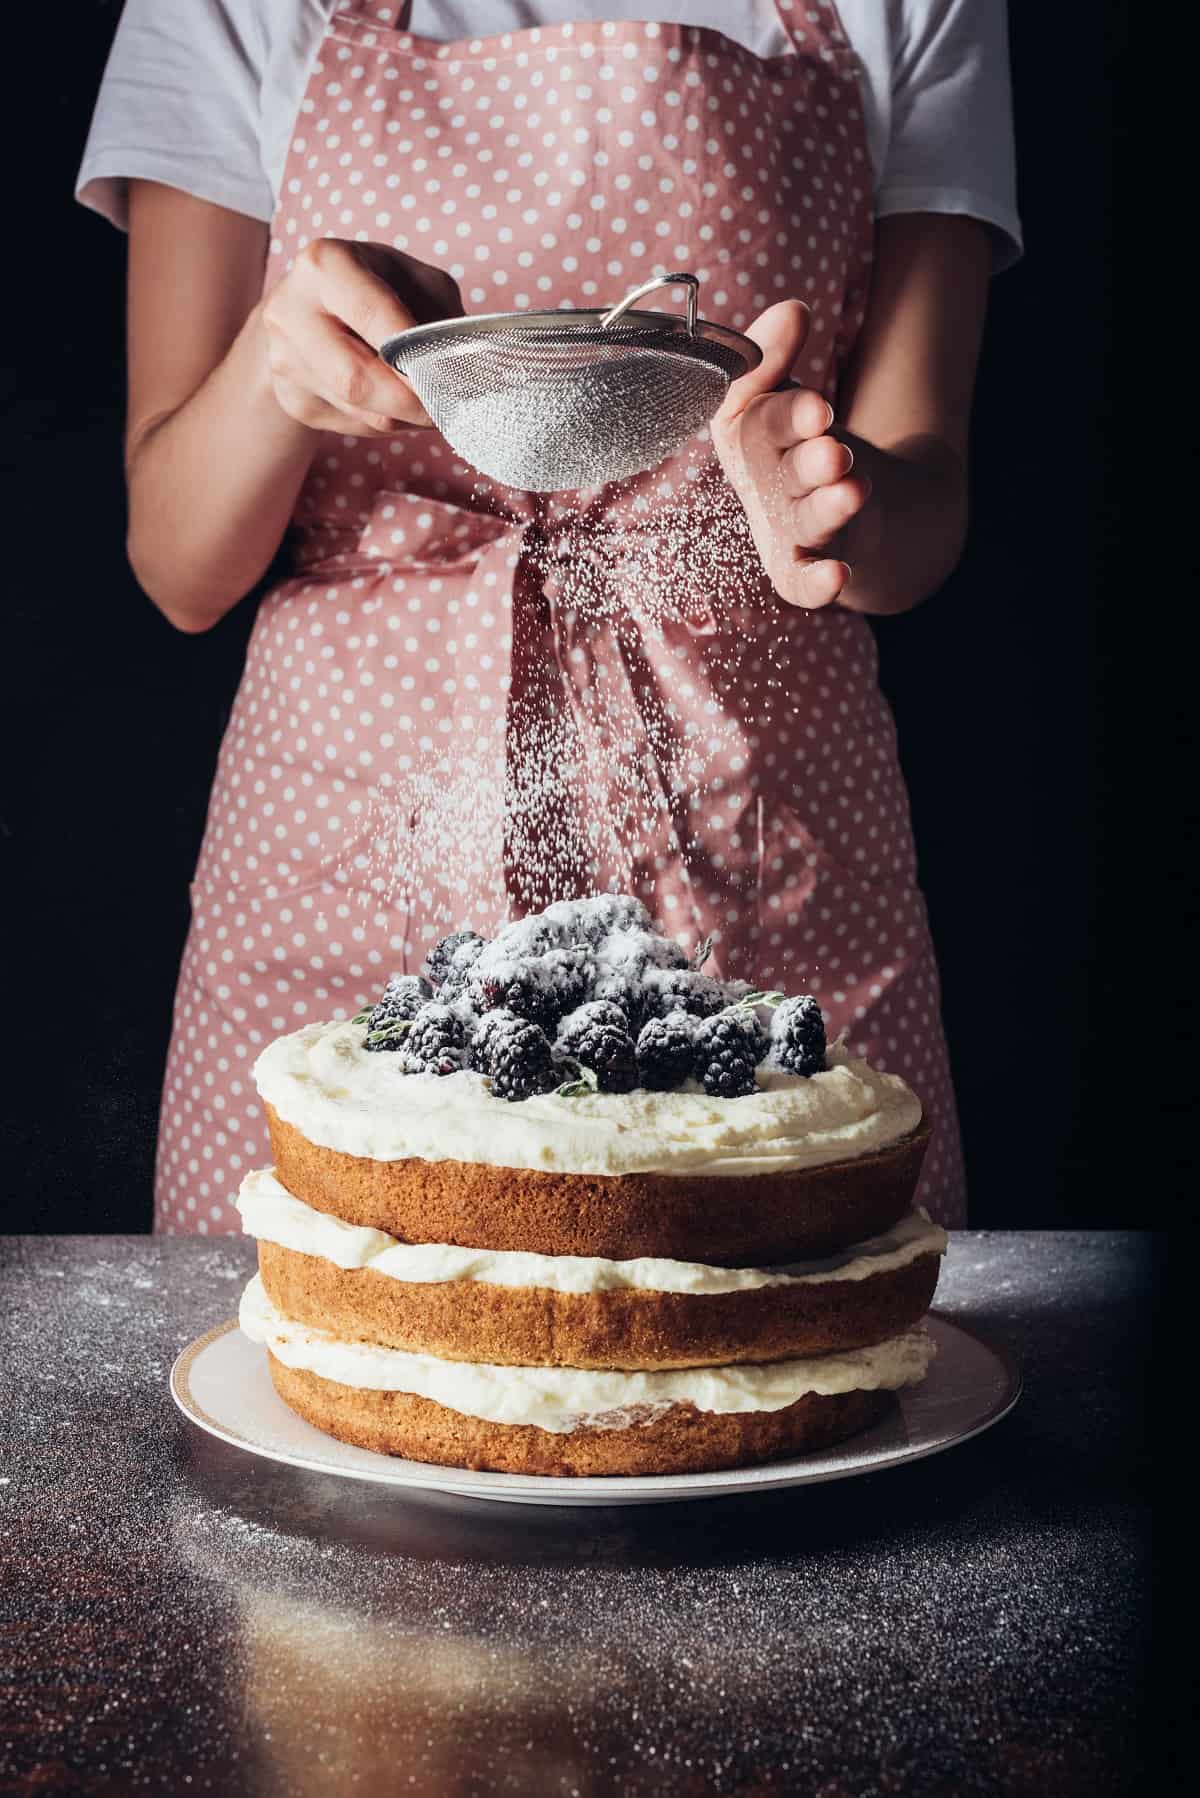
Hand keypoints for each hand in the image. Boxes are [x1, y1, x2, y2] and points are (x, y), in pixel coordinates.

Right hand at [259, 240, 462, 435]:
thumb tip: (459, 373)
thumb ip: (438, 317)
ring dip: (405, 418)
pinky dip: (386, 422)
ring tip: (428, 404)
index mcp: (325, 266)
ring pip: (359, 411)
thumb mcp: (413, 279)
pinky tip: (395, 404)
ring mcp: (285, 360)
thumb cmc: (373, 286)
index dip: (414, 354)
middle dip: (411, 402)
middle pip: (356, 380)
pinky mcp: (291, 398)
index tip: (449, 380)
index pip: (374, 316)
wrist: (308, 306)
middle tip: (446, 408)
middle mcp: (291, 312)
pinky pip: (352, 426)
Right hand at [711, 300, 872, 607]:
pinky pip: (803, 583)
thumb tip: (793, 310)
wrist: (835, 498)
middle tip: (835, 452)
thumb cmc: (793, 440)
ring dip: (827, 508)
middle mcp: (763, 485)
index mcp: (748, 436)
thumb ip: (776, 354)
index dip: (788, 417)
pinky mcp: (804, 568)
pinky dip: (817, 583)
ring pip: (805, 521)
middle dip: (808, 462)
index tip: (820, 408)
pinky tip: (838, 577)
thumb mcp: (779, 393)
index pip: (758, 421)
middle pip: (783, 473)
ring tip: (853, 490)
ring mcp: (786, 528)